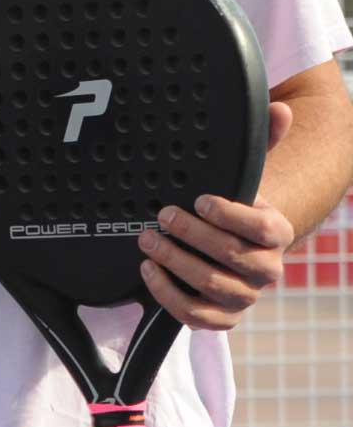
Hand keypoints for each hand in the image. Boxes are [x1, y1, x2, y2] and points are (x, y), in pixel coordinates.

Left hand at [142, 103, 298, 330]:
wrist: (229, 245)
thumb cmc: (232, 209)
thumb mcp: (246, 177)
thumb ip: (262, 144)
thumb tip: (280, 108)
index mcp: (278, 233)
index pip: (264, 227)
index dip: (231, 214)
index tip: (199, 199)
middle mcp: (268, 269)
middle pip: (232, 256)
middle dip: (192, 235)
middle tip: (161, 216)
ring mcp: (244, 296)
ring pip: (212, 286)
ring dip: (175, 263)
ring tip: (147, 240)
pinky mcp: (221, 318)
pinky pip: (195, 316)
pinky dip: (168, 295)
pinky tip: (147, 271)